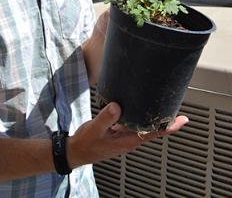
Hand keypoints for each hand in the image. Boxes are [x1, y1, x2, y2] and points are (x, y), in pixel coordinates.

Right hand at [67, 102, 187, 167]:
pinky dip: (139, 117)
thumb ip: (106, 118)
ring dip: (152, 119)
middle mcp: (129, 140)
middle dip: (165, 120)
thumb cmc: (86, 143)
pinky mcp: (119, 133)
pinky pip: (133, 125)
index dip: (169, 126)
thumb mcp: (95, 129)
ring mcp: (124, 137)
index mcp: (128, 141)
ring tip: (160, 106)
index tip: (182, 120)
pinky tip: (136, 108)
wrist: (76, 151)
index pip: (154, 133)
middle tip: (176, 107)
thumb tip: (117, 106)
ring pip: (143, 127)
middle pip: (153, 130)